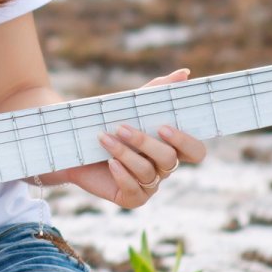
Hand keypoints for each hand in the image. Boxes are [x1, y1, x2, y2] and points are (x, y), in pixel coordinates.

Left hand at [41, 68, 207, 209]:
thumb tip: (185, 73)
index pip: (196, 151)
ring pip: (148, 173)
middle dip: (146, 143)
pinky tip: (110, 163)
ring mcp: (149, 185)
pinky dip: (122, 175)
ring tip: (104, 138)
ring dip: (125, 154)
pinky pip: (134, 190)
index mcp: (171, 147)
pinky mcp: (132, 198)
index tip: (164, 126)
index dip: (186, 142)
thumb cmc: (108, 123)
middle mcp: (164, 168)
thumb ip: (158, 90)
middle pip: (170, 160)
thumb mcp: (131, 105)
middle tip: (122, 128)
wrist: (74, 146)